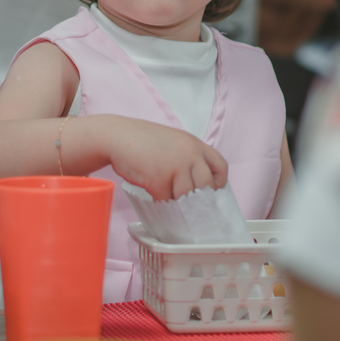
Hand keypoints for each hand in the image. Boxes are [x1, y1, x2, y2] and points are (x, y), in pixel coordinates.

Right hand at [104, 116, 228, 200]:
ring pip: (186, 196)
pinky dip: (159, 201)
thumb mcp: (175, 143)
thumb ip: (189, 158)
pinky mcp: (159, 178)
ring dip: (177, 202)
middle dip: (198, 198)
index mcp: (195, 145)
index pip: (221, 167)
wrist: (119, 136)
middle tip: (188, 204)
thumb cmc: (145, 141)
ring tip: (167, 197)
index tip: (210, 192)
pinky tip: (153, 194)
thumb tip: (199, 187)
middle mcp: (189, 154)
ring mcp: (175, 166)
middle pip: (205, 186)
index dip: (218, 183)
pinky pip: (165, 199)